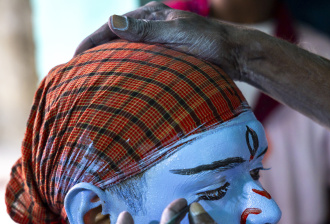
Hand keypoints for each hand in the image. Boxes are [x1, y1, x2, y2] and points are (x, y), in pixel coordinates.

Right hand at [75, 2, 243, 79]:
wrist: (235, 55)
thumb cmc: (211, 43)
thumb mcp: (177, 33)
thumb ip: (146, 30)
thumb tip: (112, 21)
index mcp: (152, 14)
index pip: (114, 27)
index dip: (92, 41)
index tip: (74, 57)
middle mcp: (154, 24)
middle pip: (118, 38)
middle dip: (98, 52)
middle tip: (78, 71)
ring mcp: (161, 40)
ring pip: (129, 51)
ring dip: (113, 63)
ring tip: (94, 79)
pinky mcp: (169, 55)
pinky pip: (142, 61)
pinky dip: (130, 70)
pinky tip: (122, 82)